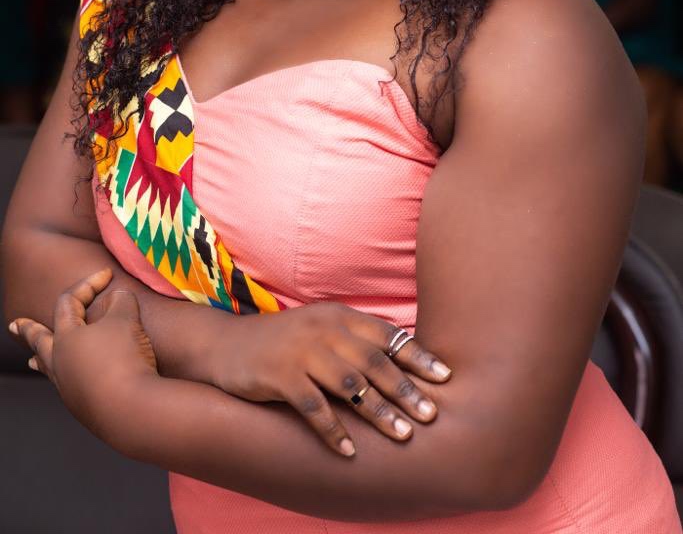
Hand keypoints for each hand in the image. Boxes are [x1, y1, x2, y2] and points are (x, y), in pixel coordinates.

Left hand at [9, 269, 158, 440]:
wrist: (130, 410)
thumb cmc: (123, 359)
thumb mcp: (126, 319)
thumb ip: (120, 301)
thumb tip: (117, 297)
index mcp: (66, 338)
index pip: (69, 302)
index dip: (88, 284)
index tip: (107, 274)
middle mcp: (60, 364)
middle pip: (39, 342)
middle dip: (29, 330)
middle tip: (14, 325)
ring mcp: (69, 388)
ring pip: (49, 369)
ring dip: (41, 360)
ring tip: (32, 361)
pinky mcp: (84, 408)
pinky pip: (67, 386)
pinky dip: (66, 378)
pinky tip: (74, 382)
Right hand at [205, 301, 451, 456]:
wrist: (226, 346)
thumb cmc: (284, 343)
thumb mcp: (321, 331)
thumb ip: (355, 342)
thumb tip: (402, 366)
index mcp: (339, 316)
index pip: (387, 335)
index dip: (418, 356)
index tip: (446, 378)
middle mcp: (324, 330)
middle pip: (373, 361)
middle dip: (406, 389)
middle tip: (431, 414)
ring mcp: (301, 351)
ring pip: (349, 385)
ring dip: (378, 412)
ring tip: (403, 435)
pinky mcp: (279, 375)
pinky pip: (312, 406)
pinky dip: (334, 430)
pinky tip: (349, 450)